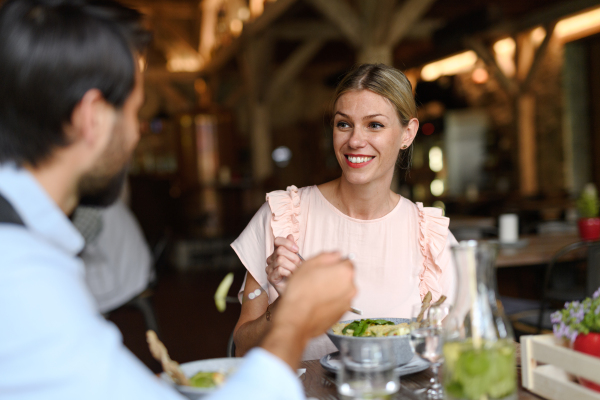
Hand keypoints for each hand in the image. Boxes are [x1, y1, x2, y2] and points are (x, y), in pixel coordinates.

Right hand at [260, 252, 355, 368]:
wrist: (295, 319)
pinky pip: (338, 303)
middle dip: (335, 277)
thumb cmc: (300, 291)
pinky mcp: (342, 315)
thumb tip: (337, 254)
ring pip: (342, 291)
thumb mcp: (309, 264)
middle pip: (346, 277)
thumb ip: (327, 255)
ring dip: (333, 290)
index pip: (347, 262)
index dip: (334, 264)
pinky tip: (317, 303)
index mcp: (345, 272)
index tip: (324, 268)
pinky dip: (331, 302)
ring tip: (316, 293)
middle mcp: (351, 287)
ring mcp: (348, 303)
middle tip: (317, 280)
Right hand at [265, 234, 300, 294]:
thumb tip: (290, 235)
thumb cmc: (298, 274)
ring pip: (280, 260)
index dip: (287, 243)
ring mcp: (270, 269)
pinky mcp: (270, 278)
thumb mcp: (297, 259)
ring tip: (296, 272)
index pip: (277, 241)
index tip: (297, 250)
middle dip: (293, 257)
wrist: (298, 291)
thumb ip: (292, 248)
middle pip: (280, 251)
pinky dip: (288, 273)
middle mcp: (271, 259)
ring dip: (292, 266)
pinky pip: (280, 270)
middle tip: (299, 265)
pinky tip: (291, 277)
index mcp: (277, 253)